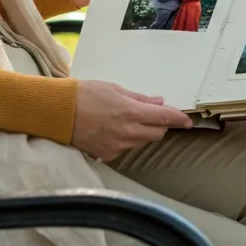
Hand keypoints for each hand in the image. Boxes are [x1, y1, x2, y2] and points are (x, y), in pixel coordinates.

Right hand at [71, 80, 191, 161]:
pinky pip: (126, 148)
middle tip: (154, 114)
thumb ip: (139, 99)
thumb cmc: (83, 94)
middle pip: (156, 133)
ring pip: (142, 141)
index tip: (187, 121)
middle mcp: (127, 133)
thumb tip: (158, 103)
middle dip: (159, 124)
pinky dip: (127, 139)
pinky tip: (114, 129)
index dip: (178, 119)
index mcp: (130, 113)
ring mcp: (117, 147)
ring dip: (144, 131)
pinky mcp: (107, 155)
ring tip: (129, 119)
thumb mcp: (114, 89)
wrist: (58, 113)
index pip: (163, 118)